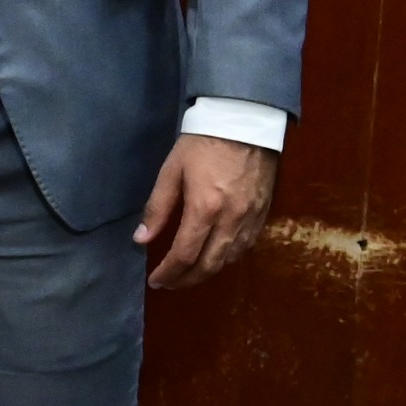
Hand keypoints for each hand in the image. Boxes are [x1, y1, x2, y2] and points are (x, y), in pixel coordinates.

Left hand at [136, 133, 279, 288]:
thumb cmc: (202, 143)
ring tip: (188, 274)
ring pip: (229, 259)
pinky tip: (214, 257)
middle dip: (187, 280)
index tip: (156, 281)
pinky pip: (246, 247)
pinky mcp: (263, 213)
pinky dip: (228, 258)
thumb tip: (141, 239)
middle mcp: (231, 219)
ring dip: (207, 272)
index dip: (169, 273)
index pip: (185, 254)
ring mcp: (251, 218)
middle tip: (170, 283)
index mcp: (204, 208)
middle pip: (209, 265)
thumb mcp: (171, 171)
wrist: (245, 122)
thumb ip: (157, 208)